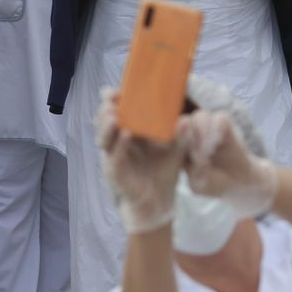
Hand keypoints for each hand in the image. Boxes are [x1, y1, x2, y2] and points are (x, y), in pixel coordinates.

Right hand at [98, 89, 183, 233]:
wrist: (160, 201)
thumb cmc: (163, 170)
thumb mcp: (176, 150)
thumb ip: (181, 135)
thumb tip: (187, 120)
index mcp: (130, 130)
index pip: (118, 110)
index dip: (114, 99)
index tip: (115, 89)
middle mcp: (118, 141)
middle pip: (105, 121)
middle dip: (106, 109)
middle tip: (111, 99)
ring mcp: (114, 156)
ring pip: (104, 137)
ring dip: (107, 125)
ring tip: (114, 114)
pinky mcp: (116, 172)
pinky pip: (115, 157)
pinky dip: (119, 146)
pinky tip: (126, 134)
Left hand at [176, 110, 277, 219]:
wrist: (237, 182)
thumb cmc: (213, 183)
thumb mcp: (201, 185)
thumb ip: (197, 173)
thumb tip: (199, 157)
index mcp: (178, 146)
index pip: (169, 135)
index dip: (176, 141)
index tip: (185, 153)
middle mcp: (191, 132)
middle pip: (184, 121)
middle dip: (190, 137)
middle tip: (199, 156)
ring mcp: (208, 126)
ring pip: (200, 116)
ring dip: (203, 132)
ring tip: (209, 150)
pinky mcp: (225, 125)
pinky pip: (221, 117)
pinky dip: (218, 128)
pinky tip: (218, 142)